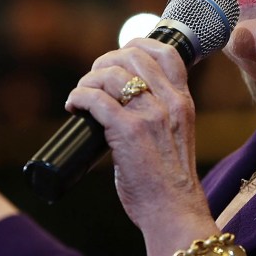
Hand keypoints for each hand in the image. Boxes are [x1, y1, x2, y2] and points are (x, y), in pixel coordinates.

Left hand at [67, 39, 218, 255]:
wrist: (173, 211)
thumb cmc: (169, 181)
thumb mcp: (176, 136)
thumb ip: (161, 114)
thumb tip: (123, 101)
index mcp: (182, 102)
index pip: (167, 52)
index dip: (138, 45)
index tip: (118, 57)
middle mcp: (169, 103)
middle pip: (134, 56)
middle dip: (106, 61)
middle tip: (93, 79)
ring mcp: (149, 116)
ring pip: (111, 75)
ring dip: (88, 81)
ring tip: (80, 95)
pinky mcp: (128, 132)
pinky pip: (96, 99)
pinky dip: (79, 97)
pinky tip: (73, 106)